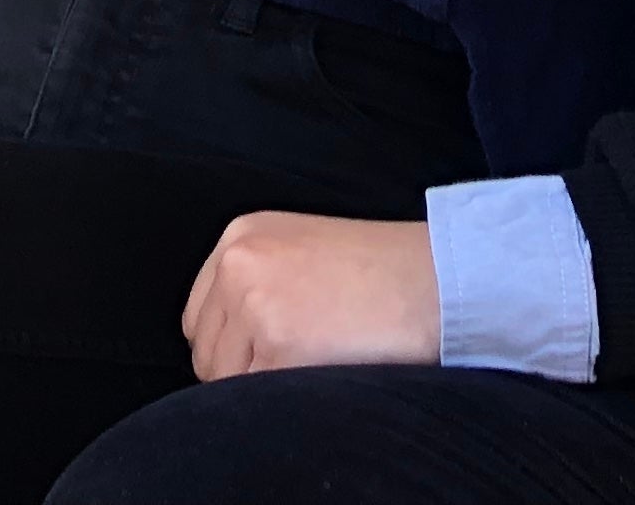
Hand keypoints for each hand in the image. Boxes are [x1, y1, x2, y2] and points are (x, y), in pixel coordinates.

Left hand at [182, 212, 437, 380]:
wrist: (435, 279)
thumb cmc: (380, 271)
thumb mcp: (301, 250)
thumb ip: (256, 281)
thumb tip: (225, 340)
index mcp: (241, 237)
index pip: (199, 316)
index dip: (232, 344)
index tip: (270, 348)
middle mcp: (237, 264)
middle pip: (204, 351)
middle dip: (242, 368)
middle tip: (300, 358)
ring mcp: (253, 303)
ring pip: (224, 380)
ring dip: (262, 384)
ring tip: (317, 357)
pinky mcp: (276, 343)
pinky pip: (256, 397)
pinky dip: (285, 396)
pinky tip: (324, 368)